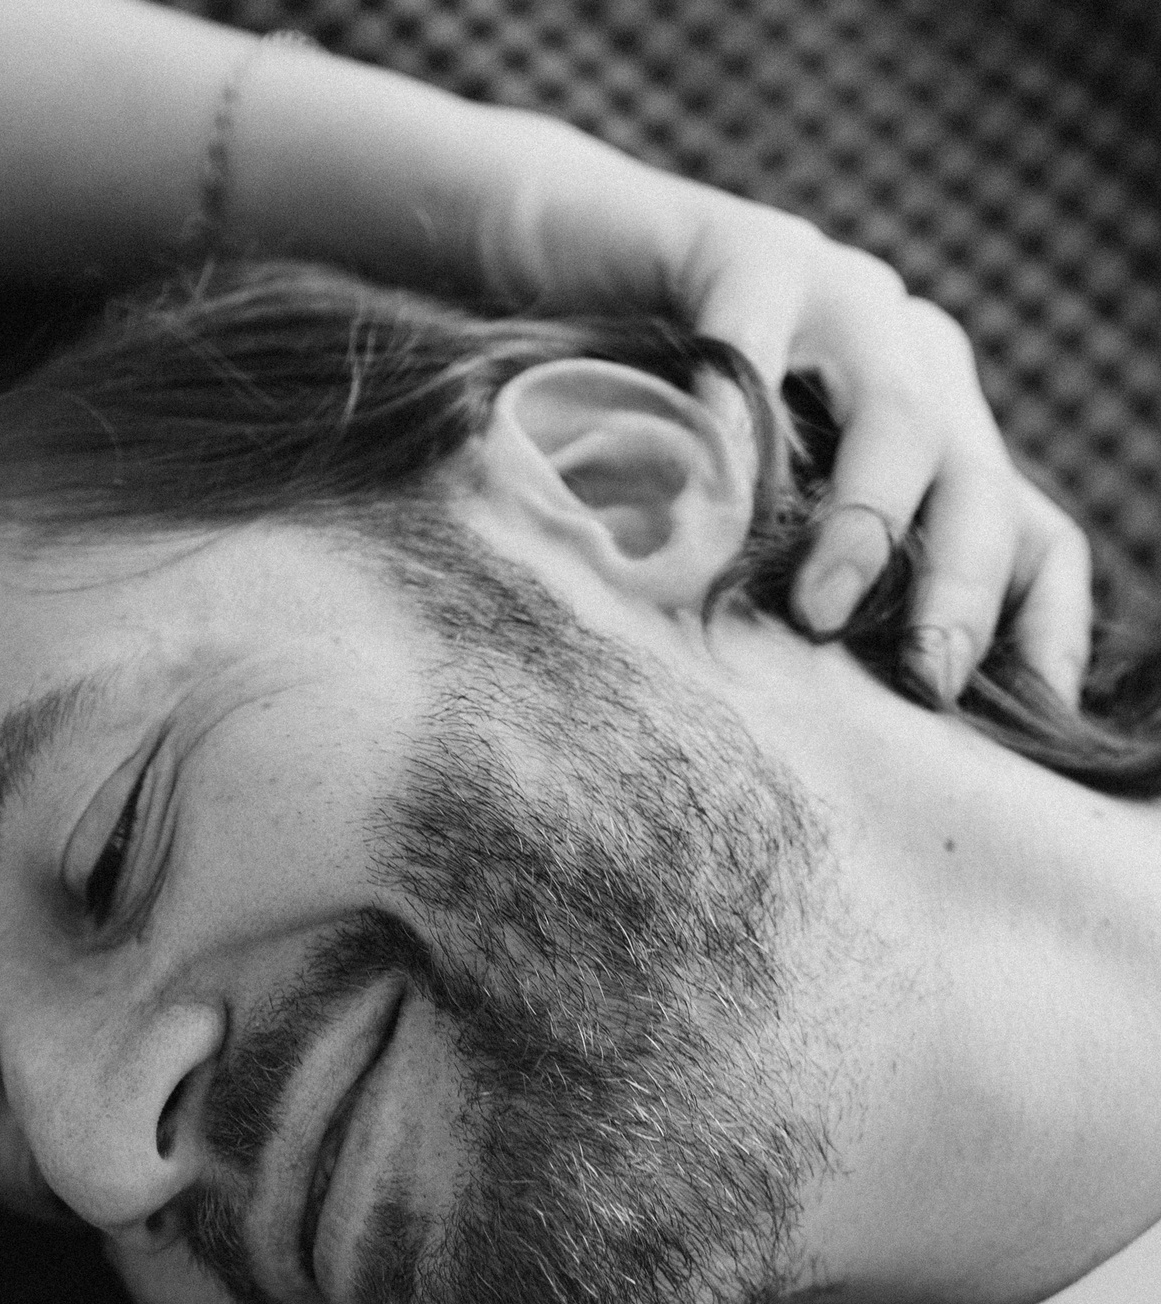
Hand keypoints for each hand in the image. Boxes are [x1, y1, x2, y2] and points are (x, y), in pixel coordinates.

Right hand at [475, 126, 1092, 705]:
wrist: (567, 264)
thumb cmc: (652, 430)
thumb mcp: (752, 529)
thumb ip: (806, 599)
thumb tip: (839, 748)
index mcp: (937, 437)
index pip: (1035, 538)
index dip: (1042, 629)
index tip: (1021, 720)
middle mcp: (912, 363)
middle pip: (983, 486)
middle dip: (962, 595)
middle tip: (924, 683)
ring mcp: (841, 298)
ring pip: (899, 415)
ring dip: (867, 525)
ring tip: (817, 610)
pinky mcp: (748, 249)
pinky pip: (755, 345)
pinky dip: (732, 432)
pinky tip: (700, 514)